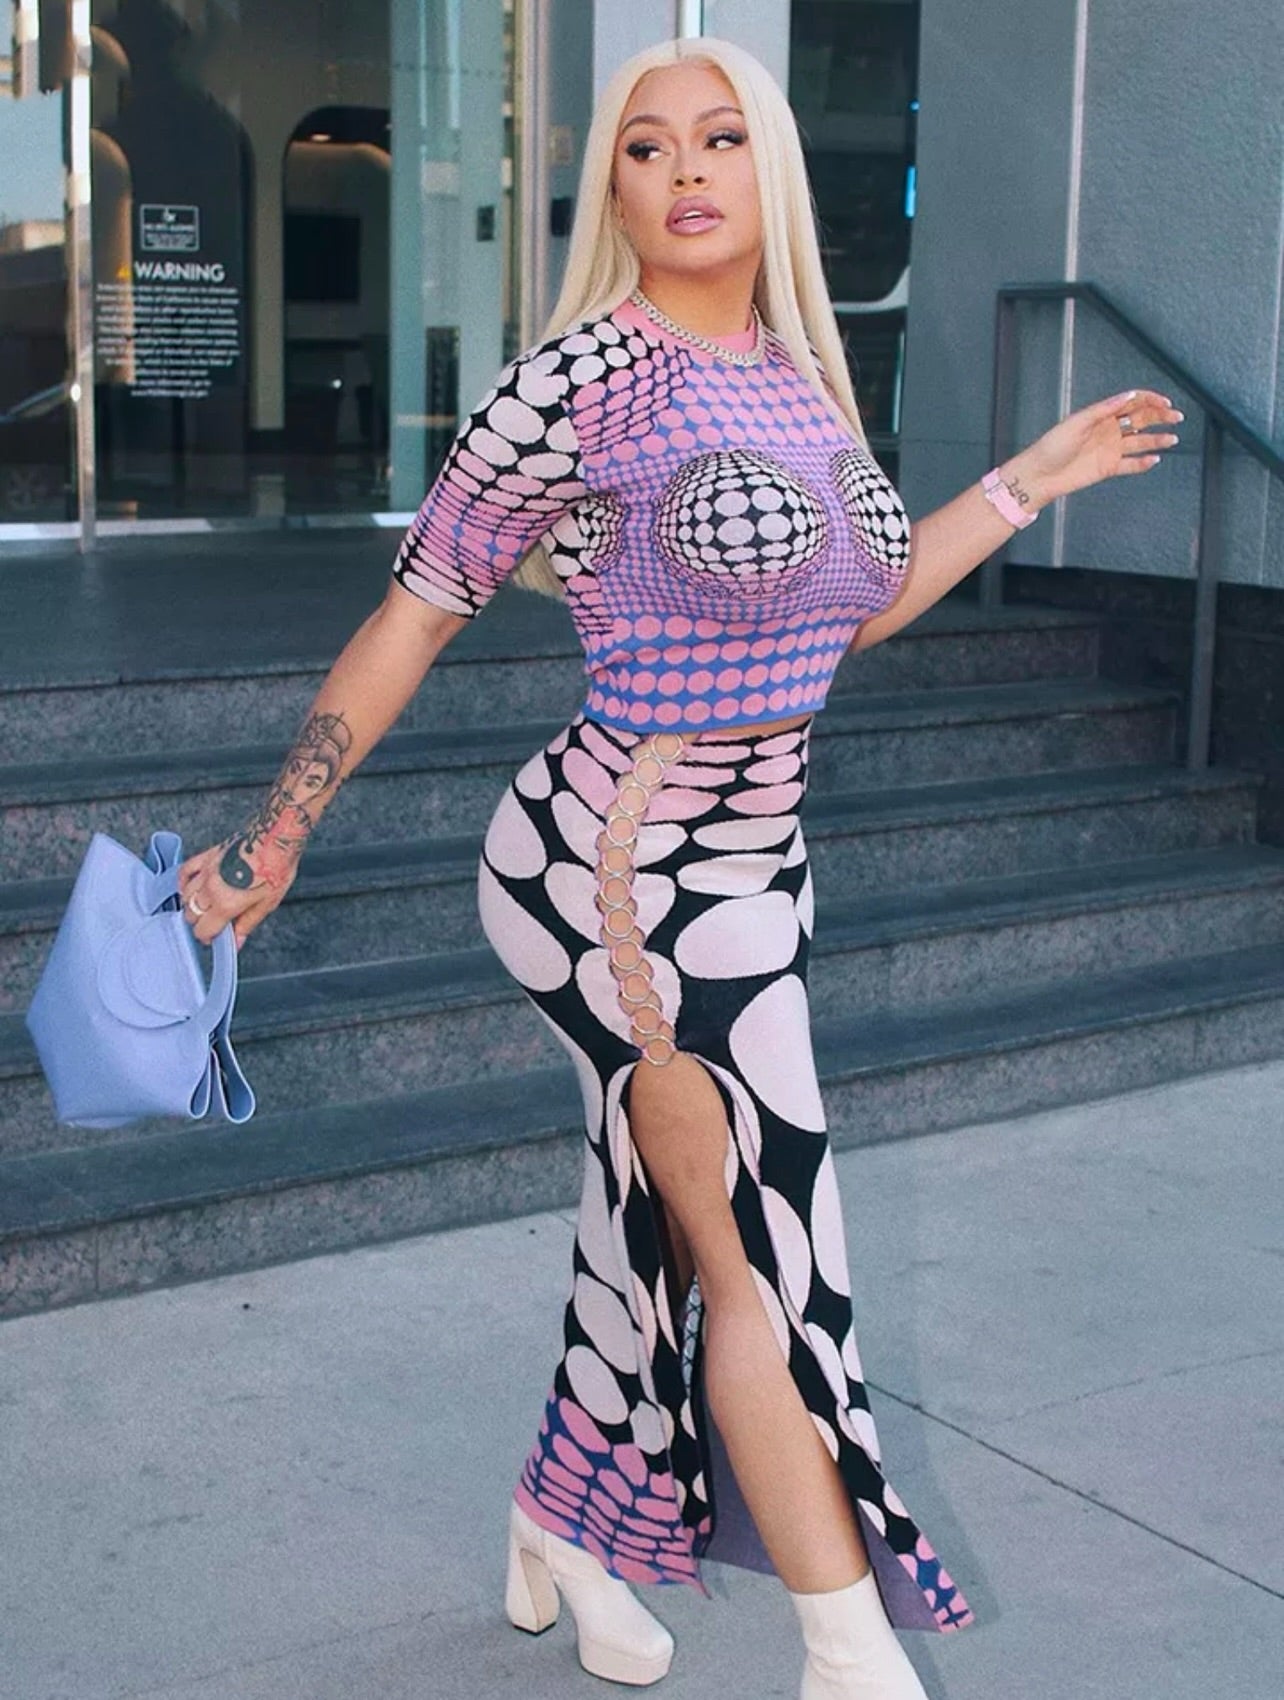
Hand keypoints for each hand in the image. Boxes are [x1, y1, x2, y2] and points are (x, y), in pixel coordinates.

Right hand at [177, 836, 297, 950]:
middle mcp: (210, 889)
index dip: (208, 937)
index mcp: (225, 904)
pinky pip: (184, 871)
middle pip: (191, 915)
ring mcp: (206, 871)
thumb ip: (248, 924)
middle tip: (215, 922)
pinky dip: (184, 882)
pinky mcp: (206, 856)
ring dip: (193, 905)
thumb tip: (237, 941)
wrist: (276, 838)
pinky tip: (191, 887)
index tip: (215, 937)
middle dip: (201, 923)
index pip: (202, 930)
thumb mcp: (267, 903)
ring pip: (185, 896)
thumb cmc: (277, 867)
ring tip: (207, 907)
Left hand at [1015, 388, 1183, 505]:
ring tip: (1172, 438)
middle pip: (1140, 420)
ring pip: (1140, 442)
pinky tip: (1155, 459)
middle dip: (1160, 417)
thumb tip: (1128, 395)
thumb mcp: (1077, 422)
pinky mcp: (1108, 468)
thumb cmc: (1052, 446)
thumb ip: (1104, 410)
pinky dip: (1144, 462)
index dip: (1150, 400)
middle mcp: (1109, 430)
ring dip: (1157, 439)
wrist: (1040, 475)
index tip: (1165, 401)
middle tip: (1176, 417)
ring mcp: (1110, 449)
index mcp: (1102, 415)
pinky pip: (1131, 464)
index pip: (1131, 402)